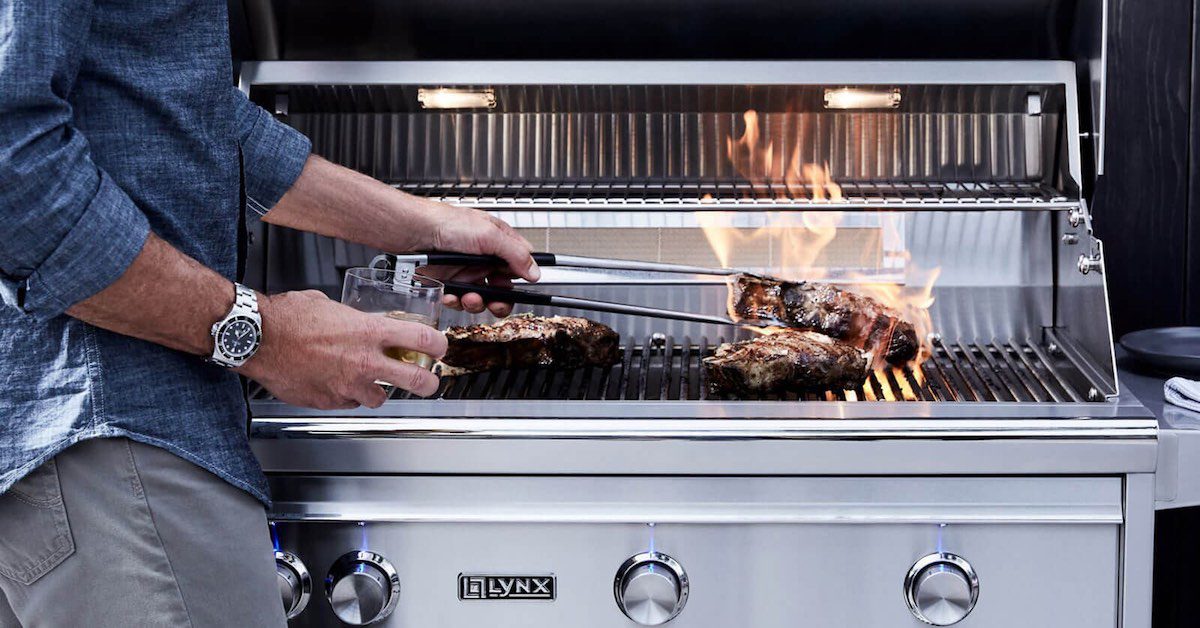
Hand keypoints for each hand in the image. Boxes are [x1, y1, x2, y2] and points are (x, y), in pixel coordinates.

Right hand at [237, 290, 447, 408]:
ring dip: (378, 391)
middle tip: (427, 382)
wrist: (257, 337)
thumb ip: (352, 317)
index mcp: (369, 332)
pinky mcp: (328, 400)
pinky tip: (336, 383)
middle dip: (427, 383)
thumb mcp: (330, 305)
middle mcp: (364, 361)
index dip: (438, 345)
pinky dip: (346, 396)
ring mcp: (348, 385)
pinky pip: (347, 402)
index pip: (423, 340)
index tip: (439, 348)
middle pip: (417, 381)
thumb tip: (356, 319)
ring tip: (369, 381)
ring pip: (380, 398)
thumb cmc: (287, 317)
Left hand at [421, 202, 539, 316]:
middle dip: (500, 299)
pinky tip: (452, 295)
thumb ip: (515, 253)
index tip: (522, 288)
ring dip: (477, 302)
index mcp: (497, 242)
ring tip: (469, 297)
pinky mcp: (449, 283)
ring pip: (482, 298)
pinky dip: (456, 302)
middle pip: (502, 287)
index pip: (519, 264)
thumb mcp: (488, 235)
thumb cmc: (445, 223)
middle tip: (496, 302)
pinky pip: (459, 301)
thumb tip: (535, 271)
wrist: (410, 232)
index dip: (521, 278)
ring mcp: (466, 271)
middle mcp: (483, 258)